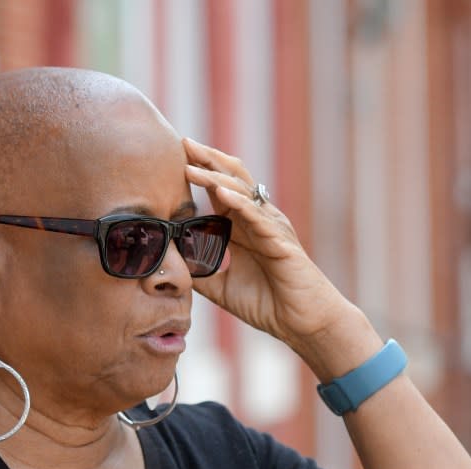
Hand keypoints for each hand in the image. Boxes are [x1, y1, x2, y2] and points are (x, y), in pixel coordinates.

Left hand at [183, 138, 358, 352]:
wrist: (301, 322)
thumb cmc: (266, 303)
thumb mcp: (220, 286)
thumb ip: (199, 271)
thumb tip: (169, 262)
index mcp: (243, 226)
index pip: (219, 189)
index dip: (200, 170)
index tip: (174, 155)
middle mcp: (258, 220)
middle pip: (231, 178)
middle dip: (207, 160)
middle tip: (182, 143)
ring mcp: (271, 227)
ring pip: (243, 192)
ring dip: (216, 177)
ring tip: (192, 166)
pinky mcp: (281, 242)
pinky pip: (258, 217)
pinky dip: (239, 203)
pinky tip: (221, 193)